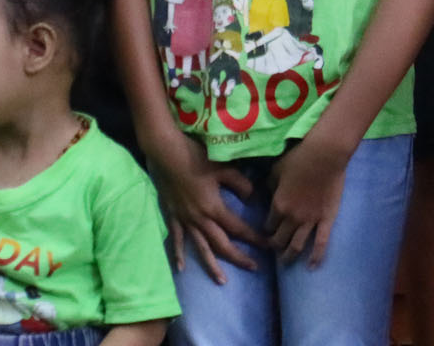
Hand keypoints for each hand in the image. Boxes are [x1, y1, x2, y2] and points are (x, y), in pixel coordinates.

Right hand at [149, 130, 264, 284]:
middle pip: (222, 244)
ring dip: (212, 266)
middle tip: (253, 267)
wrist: (165, 152)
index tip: (269, 246)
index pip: (239, 229)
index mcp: (214, 208)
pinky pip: (176, 239)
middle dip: (238, 257)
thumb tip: (252, 199)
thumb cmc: (195, 157)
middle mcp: (199, 219)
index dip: (255, 238)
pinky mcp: (172, 216)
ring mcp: (184, 220)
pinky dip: (179, 254)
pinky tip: (181, 269)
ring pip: (200, 248)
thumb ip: (241, 184)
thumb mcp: (223, 167)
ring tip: (222, 280)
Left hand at [267, 132, 349, 265]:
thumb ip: (270, 184)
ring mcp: (311, 221)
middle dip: (274, 246)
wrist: (325, 156)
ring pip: (297, 246)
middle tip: (273, 249)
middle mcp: (292, 218)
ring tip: (285, 262)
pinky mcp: (327, 220)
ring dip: (289, 256)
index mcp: (278, 205)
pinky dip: (316, 257)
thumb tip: (266, 191)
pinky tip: (311, 267)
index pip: (268, 225)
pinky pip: (322, 243)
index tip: (265, 233)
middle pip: (280, 240)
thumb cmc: (298, 158)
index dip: (266, 230)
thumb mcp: (276, 170)